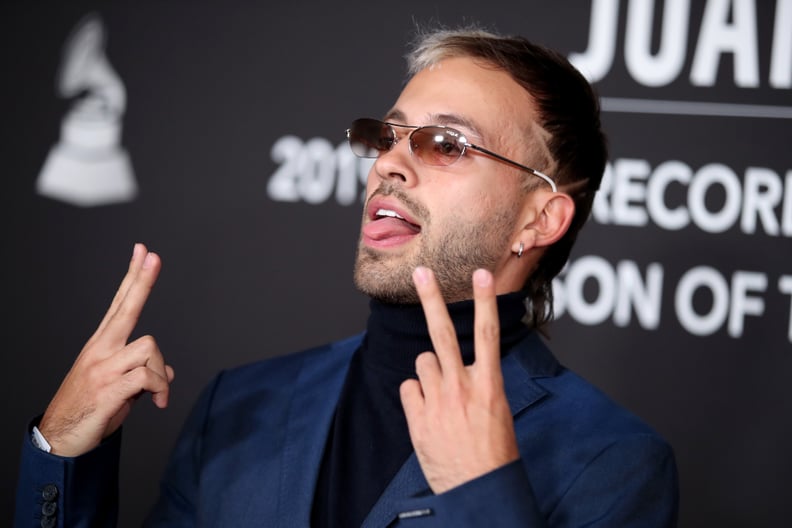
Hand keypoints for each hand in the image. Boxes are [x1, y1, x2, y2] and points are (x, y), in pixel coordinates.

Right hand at [38, 243, 173, 456]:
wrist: (62, 439)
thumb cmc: (92, 409)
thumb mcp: (121, 387)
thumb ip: (143, 374)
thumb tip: (168, 373)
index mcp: (103, 345)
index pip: (120, 303)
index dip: (133, 277)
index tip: (143, 251)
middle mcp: (101, 350)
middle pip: (126, 308)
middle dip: (142, 281)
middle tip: (153, 255)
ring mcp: (103, 368)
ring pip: (149, 347)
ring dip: (161, 371)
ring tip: (157, 394)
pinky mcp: (109, 389)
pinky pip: (148, 377)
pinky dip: (160, 389)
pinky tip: (158, 402)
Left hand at [400, 267, 519, 493]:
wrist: (479, 491)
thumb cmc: (494, 452)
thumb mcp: (497, 411)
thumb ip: (478, 383)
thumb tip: (458, 366)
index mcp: (489, 385)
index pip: (487, 333)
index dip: (484, 301)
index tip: (482, 274)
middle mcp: (462, 387)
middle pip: (442, 332)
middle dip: (431, 298)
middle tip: (421, 273)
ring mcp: (437, 402)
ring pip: (422, 362)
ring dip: (429, 372)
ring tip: (441, 397)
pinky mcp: (417, 417)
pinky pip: (408, 388)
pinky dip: (416, 395)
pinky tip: (428, 413)